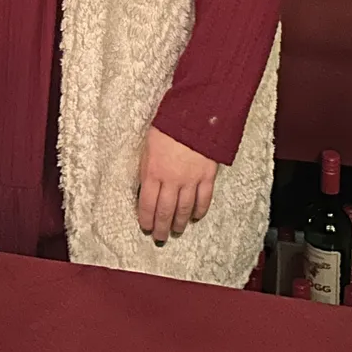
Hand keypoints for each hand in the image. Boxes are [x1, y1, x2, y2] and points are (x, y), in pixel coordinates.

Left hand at [136, 125, 217, 244]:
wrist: (195, 114)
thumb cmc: (167, 127)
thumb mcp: (148, 147)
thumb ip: (147, 169)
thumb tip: (145, 187)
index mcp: (152, 172)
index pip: (146, 204)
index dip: (146, 219)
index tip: (145, 227)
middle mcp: (171, 180)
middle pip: (165, 211)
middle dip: (161, 227)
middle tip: (160, 237)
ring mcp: (190, 180)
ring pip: (184, 209)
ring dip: (179, 223)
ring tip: (176, 231)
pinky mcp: (207, 176)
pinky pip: (203, 199)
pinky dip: (199, 211)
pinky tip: (195, 217)